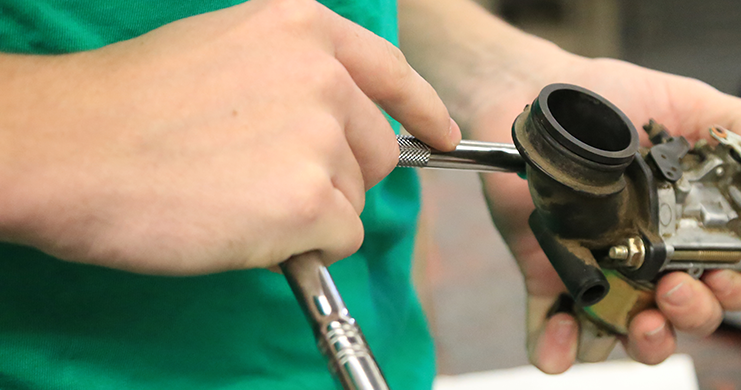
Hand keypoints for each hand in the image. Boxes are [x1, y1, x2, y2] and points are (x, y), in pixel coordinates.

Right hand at [0, 0, 458, 274]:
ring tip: (233, 193)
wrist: (65, 149)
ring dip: (309, 210)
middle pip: (377, 149)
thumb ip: (293, 77)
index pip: (392, 73)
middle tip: (261, 178)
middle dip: (337, 175)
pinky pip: (338, 238)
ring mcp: (321, 136)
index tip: (439, 134)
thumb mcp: (223, 52)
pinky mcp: (311, 199)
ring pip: (355, 199)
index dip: (421, 110)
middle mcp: (325, 75)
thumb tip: (338, 127)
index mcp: (303, 28)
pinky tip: (241, 222)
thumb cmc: (127, 109)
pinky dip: (301, 245)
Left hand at [471, 57, 740, 372]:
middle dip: (690, 318)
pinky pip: (554, 334)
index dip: (736, 291)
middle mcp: (654, 259)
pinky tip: (560, 338)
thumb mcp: (694, 102)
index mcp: (694, 229)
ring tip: (635, 323)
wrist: (544, 89)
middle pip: (689, 317)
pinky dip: (557, 350)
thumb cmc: (619, 96)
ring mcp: (604, 274)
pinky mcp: (552, 276)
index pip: (733, 281)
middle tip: (673, 290)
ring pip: (630, 337)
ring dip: (640, 345)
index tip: (720, 275)